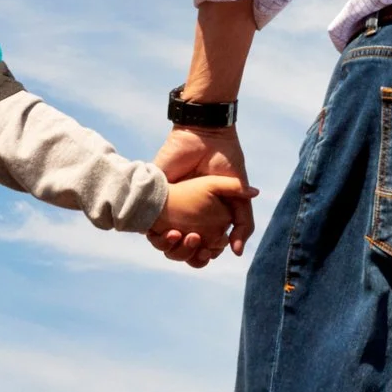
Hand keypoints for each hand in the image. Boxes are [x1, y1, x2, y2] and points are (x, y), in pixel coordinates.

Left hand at [154, 126, 252, 254]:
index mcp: (206, 217)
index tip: (210, 252)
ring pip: (164, 243)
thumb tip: (237, 253)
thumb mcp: (238, 194)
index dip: (205, 255)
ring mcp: (169, 209)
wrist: (205, 136)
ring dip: (174, 249)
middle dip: (189, 254)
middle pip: (181, 249)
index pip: (201, 247)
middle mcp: (186, 216)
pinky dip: (158, 238)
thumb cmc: (225, 161)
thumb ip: (243, 222)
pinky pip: (148, 228)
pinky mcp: (155, 200)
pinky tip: (172, 233)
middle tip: (197, 245)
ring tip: (188, 237)